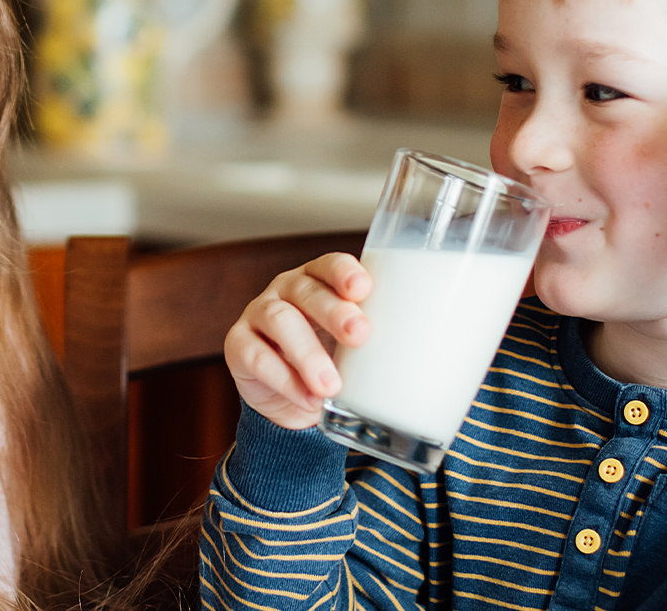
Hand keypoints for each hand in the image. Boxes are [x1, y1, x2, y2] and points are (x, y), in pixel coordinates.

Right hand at [222, 253, 372, 429]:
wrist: (298, 402)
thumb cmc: (335, 363)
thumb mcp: (358, 349)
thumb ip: (380, 340)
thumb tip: (429, 353)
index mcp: (319, 282)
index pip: (330, 265)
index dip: (345, 273)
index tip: (364, 289)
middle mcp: (286, 290)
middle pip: (307, 291)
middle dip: (334, 312)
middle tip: (360, 334)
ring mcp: (258, 314)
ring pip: (280, 320)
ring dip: (308, 353)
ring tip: (331, 385)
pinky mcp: (237, 344)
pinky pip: (257, 356)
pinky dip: (285, 380)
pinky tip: (308, 399)